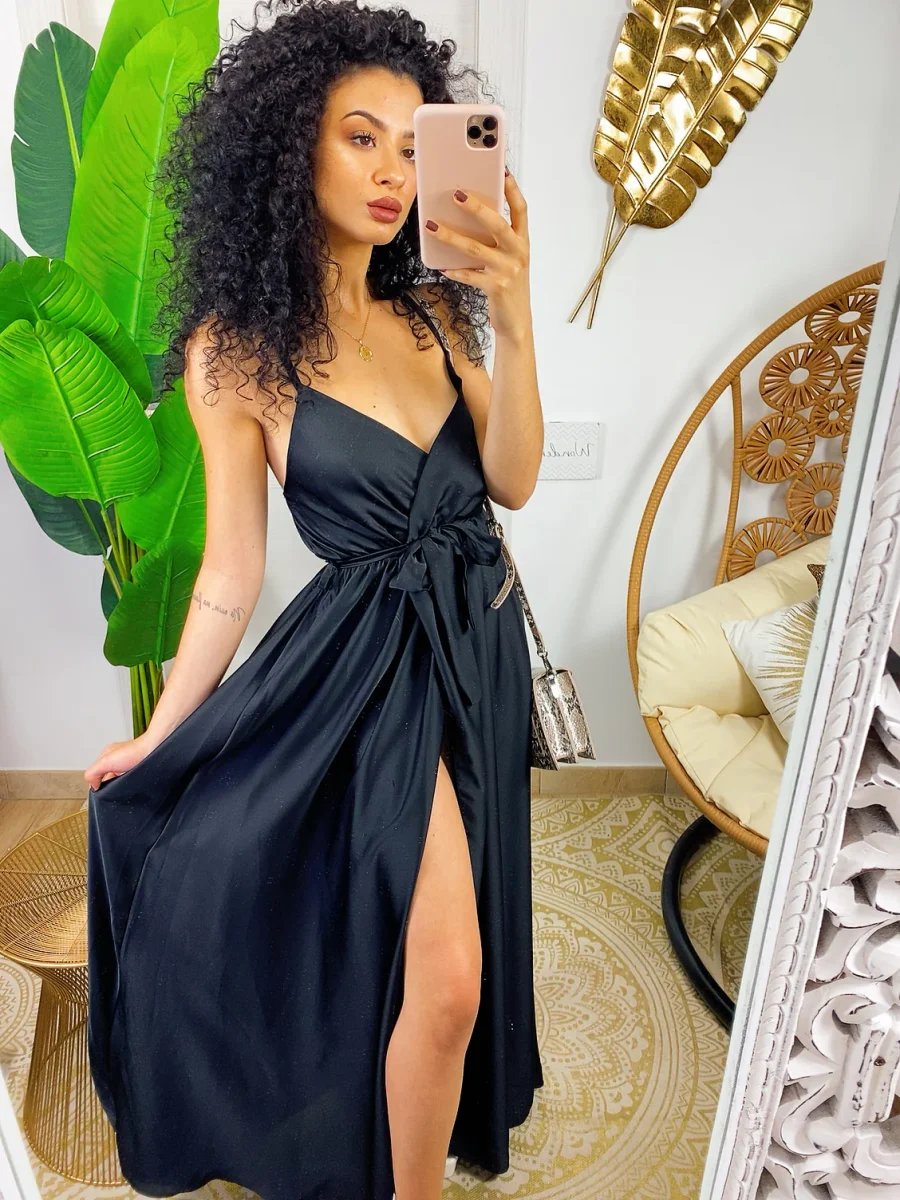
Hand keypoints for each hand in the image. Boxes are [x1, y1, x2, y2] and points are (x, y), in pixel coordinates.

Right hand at [84, 731, 157, 790]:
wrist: (156, 749)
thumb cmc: (135, 751)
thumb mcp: (105, 761)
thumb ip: (93, 773)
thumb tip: (93, 786)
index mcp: (107, 757)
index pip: (96, 775)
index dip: (97, 784)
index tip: (101, 792)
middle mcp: (118, 761)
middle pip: (108, 780)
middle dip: (110, 787)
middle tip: (115, 789)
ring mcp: (129, 766)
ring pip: (120, 783)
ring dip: (122, 787)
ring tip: (126, 787)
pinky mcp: (139, 771)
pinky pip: (131, 783)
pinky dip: (131, 786)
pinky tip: (133, 786)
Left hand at [425, 168, 530, 340]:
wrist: (517, 321)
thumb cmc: (508, 285)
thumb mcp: (508, 258)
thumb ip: (495, 239)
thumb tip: (466, 218)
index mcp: (522, 241)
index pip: (521, 209)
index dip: (513, 190)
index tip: (502, 171)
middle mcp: (518, 252)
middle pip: (497, 223)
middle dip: (476, 207)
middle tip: (456, 194)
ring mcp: (508, 270)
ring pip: (475, 248)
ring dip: (451, 236)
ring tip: (432, 226)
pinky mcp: (496, 287)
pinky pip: (470, 275)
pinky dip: (454, 270)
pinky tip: (441, 265)